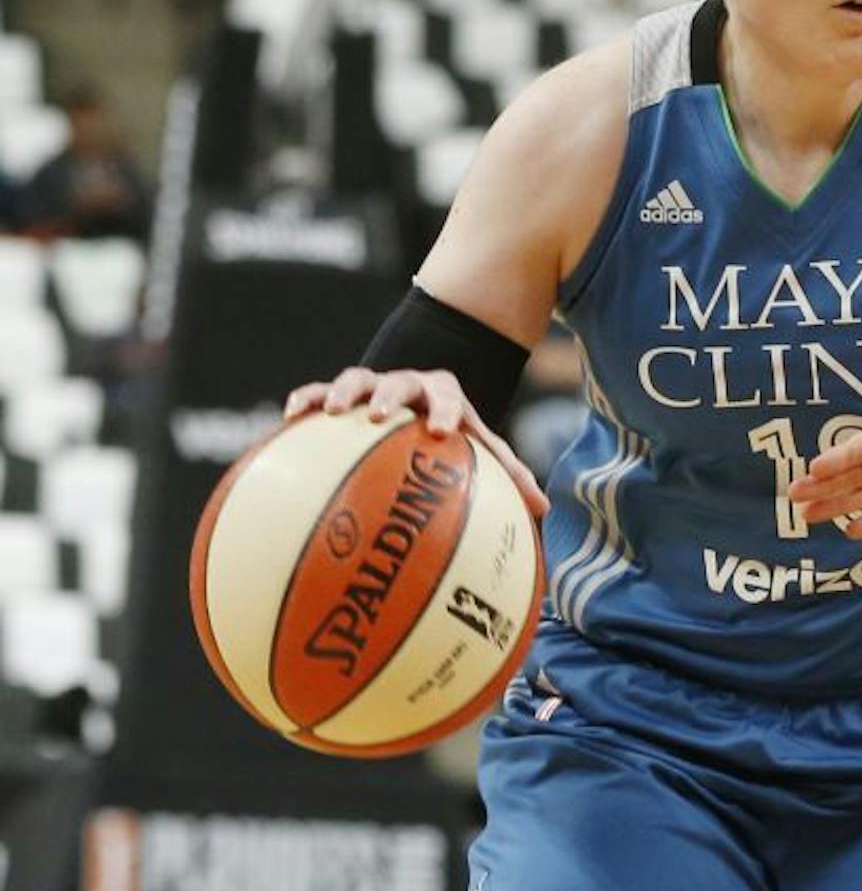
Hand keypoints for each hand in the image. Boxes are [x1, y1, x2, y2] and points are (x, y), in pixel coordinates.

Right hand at [284, 366, 548, 517]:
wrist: (421, 401)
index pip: (451, 399)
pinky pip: (318, 394)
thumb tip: (544, 510)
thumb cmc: (453, 437)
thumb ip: (509, 475)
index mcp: (445, 397)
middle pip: (399, 382)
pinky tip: (288, 420)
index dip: (448, 411)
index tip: (443, 430)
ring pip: (355, 380)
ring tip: (326, 411)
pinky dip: (305, 401)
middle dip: (388, 394)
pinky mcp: (340, 397)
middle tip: (378, 413)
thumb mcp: (482, 449)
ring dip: (341, 392)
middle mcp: (408, 387)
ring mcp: (372, 388)